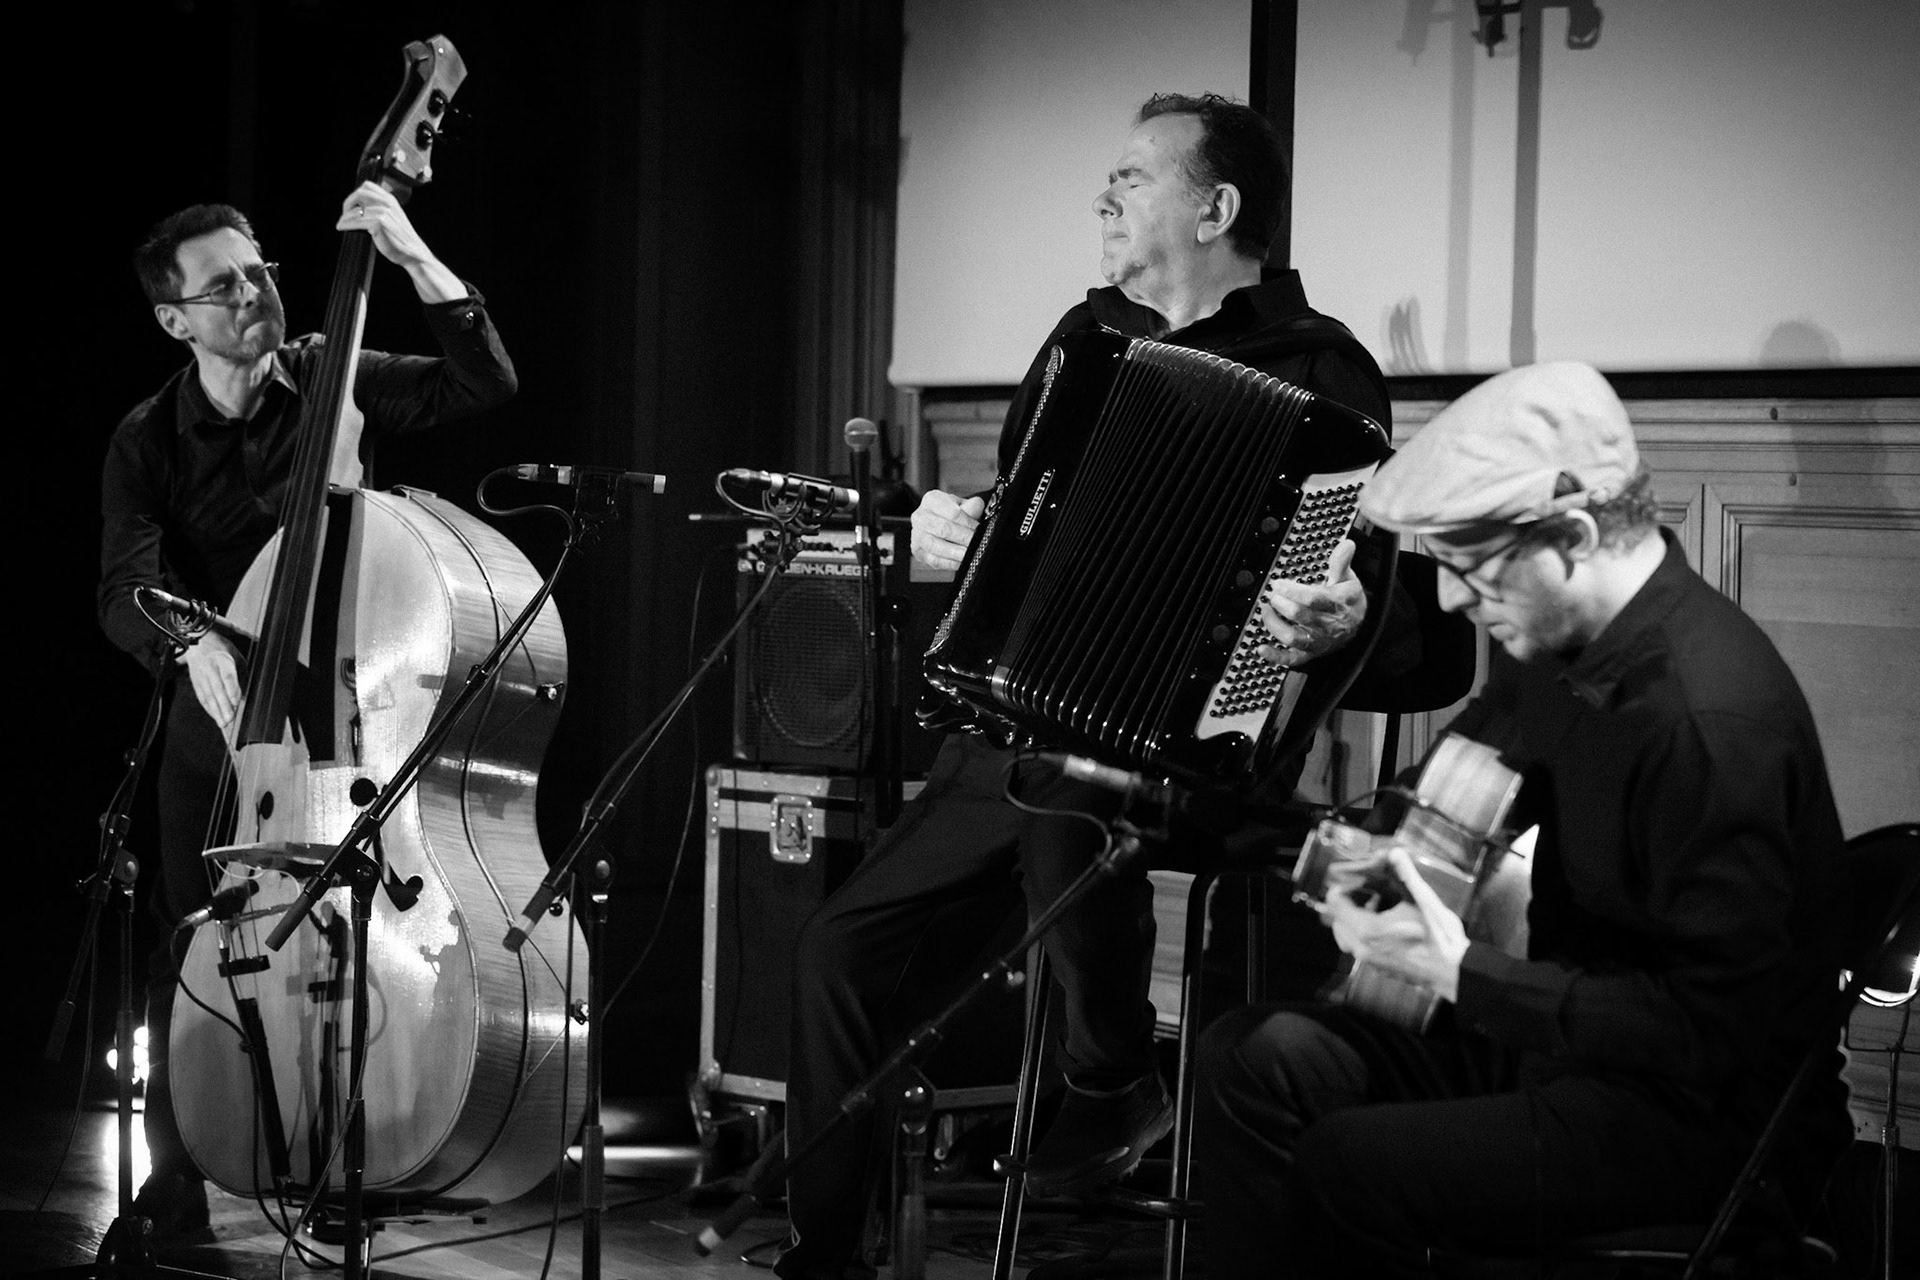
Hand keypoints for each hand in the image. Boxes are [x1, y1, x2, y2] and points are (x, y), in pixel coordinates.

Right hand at [180, 632, 242, 727]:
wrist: (197, 641)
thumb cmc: (220, 648)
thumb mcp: (235, 654)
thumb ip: (241, 671)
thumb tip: (245, 690)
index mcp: (222, 659)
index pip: (227, 676)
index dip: (231, 690)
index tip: (236, 702)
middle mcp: (210, 668)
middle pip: (217, 689)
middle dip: (223, 706)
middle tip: (229, 719)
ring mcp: (200, 675)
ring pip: (208, 695)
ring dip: (215, 710)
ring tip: (222, 723)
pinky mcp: (195, 681)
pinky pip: (201, 696)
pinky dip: (208, 707)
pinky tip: (214, 715)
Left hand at [338, 181, 463, 301]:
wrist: (413, 253)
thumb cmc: (401, 239)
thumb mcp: (393, 218)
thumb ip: (380, 209)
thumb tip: (360, 208)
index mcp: (390, 199)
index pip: (367, 186)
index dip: (356, 194)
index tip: (352, 206)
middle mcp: (387, 203)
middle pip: (360, 193)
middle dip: (348, 203)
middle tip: (344, 214)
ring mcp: (383, 212)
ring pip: (356, 210)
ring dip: (345, 217)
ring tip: (341, 224)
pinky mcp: (379, 223)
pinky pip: (356, 221)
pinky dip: (346, 224)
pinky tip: (342, 227)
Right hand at [910, 490, 984, 570]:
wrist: (938, 523)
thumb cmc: (952, 514)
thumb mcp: (963, 505)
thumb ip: (971, 507)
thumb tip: (975, 510)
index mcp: (932, 500)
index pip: (953, 513)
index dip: (968, 523)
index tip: (979, 530)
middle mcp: (920, 516)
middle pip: (943, 529)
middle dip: (963, 539)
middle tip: (977, 544)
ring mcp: (917, 534)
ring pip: (935, 546)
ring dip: (955, 552)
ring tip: (969, 554)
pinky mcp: (918, 551)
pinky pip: (934, 559)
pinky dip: (949, 563)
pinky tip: (960, 562)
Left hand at [1258, 537, 1364, 667]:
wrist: (1360, 626)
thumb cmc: (1349, 600)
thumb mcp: (1348, 579)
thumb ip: (1341, 562)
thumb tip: (1347, 544)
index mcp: (1336, 604)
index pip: (1313, 599)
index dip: (1292, 591)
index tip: (1278, 583)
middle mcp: (1326, 625)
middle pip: (1300, 616)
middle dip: (1281, 604)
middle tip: (1272, 594)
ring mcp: (1317, 640)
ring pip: (1293, 637)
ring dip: (1274, 624)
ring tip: (1267, 610)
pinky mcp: (1309, 652)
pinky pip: (1291, 658)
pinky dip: (1275, 656)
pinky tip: (1261, 648)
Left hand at [1317, 845, 1467, 1001]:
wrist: (1453, 974)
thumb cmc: (1441, 939)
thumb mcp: (1426, 902)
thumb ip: (1407, 875)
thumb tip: (1396, 852)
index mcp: (1368, 929)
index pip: (1335, 902)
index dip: (1346, 885)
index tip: (1361, 879)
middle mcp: (1361, 947)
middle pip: (1336, 916)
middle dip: (1350, 899)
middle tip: (1369, 888)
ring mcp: (1367, 959)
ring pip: (1345, 931)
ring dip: (1354, 914)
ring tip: (1377, 903)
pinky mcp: (1375, 966)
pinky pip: (1356, 943)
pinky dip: (1361, 929)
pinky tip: (1385, 920)